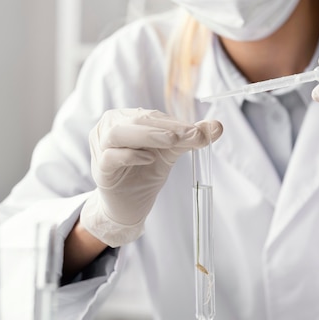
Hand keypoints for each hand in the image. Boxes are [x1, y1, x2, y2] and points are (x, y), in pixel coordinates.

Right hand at [80, 108, 222, 246]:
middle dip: (166, 127)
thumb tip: (217, 126)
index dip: (177, 122)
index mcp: (126, 117)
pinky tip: (149, 159)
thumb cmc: (146, 172)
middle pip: (137, 120)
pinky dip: (130, 156)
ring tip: (171, 141)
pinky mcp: (100, 168)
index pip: (152, 116)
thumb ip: (190, 138)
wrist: (128, 203)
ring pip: (120, 133)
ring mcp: (101, 147)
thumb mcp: (171, 152)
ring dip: (148, 135)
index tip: (200, 131)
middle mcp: (110, 126)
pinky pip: (111, 157)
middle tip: (191, 134)